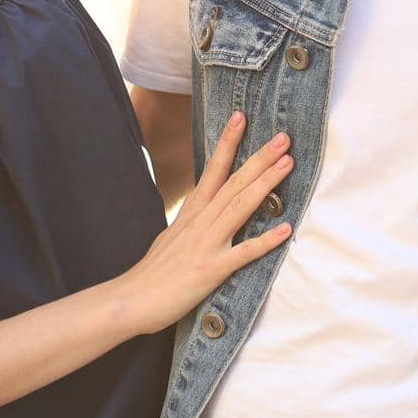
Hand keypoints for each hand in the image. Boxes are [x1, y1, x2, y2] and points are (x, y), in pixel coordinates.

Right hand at [116, 111, 293, 334]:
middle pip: (234, 182)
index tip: (241, 117)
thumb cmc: (153, 272)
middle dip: (259, 158)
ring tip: (288, 163)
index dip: (228, 143)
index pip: (213, 170)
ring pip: (240, 206)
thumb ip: (194, 220)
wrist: (130, 300)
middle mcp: (200, 222)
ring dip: (266, 183)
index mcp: (192, 212)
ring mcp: (206, 243)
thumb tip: (208, 209)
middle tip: (283, 137)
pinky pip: (243, 253)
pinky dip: (265, 241)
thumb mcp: (173, 235)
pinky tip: (286, 229)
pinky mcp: (211, 269)